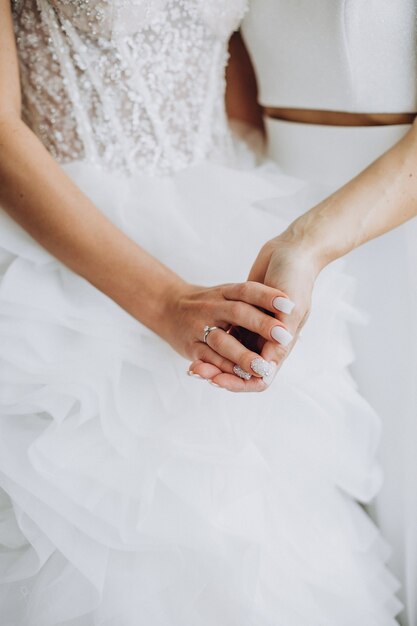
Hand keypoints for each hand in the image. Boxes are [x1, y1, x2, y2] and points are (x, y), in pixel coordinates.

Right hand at [160, 280, 292, 383]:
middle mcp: (212, 306)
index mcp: (225, 292)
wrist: (166, 306)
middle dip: (262, 325)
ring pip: (222, 341)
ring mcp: (199, 326)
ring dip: (242, 355)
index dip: (268, 296)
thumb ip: (249, 302)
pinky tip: (240, 377)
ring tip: (262, 367)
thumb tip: (290, 309)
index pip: (249, 290)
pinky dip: (223, 368)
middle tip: (285, 336)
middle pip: (238, 313)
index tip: (290, 304)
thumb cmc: (207, 303)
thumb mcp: (225, 294)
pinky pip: (208, 359)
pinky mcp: (191, 346)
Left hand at [189, 236, 320, 390]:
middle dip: (222, 374)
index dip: (240, 382)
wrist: (291, 250)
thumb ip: (281, 334)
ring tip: (194, 366)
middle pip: (243, 370)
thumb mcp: (292, 304)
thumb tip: (268, 365)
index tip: (218, 379)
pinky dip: (213, 345)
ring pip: (232, 356)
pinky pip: (226, 337)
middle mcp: (268, 340)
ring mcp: (254, 329)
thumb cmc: (295, 275)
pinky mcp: (242, 315)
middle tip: (198, 371)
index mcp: (282, 343)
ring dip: (215, 363)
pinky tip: (196, 349)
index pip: (261, 376)